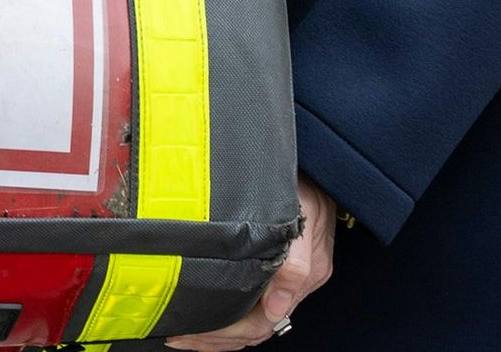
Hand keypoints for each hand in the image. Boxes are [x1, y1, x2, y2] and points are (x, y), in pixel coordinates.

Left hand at [167, 177, 335, 347]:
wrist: (320, 166)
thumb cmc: (306, 182)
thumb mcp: (301, 213)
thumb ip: (294, 263)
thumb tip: (277, 308)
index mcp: (303, 276)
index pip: (259, 324)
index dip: (222, 334)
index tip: (189, 333)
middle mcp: (297, 283)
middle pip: (254, 329)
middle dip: (215, 338)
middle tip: (181, 338)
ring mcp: (291, 279)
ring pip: (254, 321)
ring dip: (221, 333)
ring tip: (189, 335)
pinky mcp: (284, 269)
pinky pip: (257, 306)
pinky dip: (233, 317)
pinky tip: (212, 315)